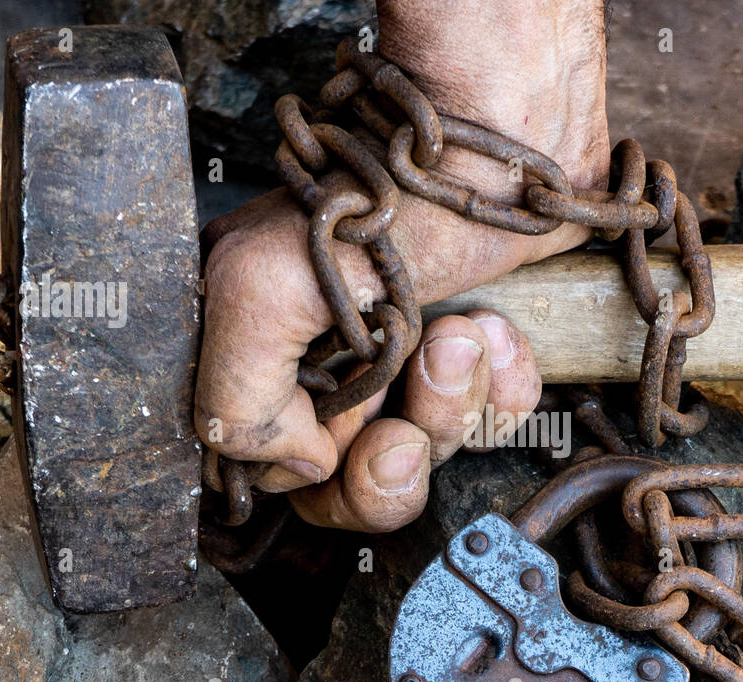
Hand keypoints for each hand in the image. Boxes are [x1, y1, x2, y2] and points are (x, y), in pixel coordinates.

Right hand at [197, 0, 608, 530]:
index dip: (314, 473)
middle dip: (393, 458)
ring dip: (452, 404)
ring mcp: (406, 364)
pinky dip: (505, 388)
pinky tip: (497, 333)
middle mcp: (335, 368)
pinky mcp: (476, 356)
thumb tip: (298, 468)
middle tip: (407, 419)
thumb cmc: (380, 193)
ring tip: (463, 335)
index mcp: (266, 356)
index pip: (278, 474)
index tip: (335, 434)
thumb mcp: (261, 286)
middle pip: (358, 482)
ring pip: (430, 450)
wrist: (500, 138)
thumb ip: (237, 396)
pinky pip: (494, 420)